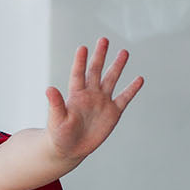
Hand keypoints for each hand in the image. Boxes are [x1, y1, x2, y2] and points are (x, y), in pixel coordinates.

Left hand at [44, 38, 142, 163]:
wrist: (69, 149)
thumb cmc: (59, 135)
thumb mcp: (57, 120)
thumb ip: (56, 104)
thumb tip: (49, 88)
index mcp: (75, 95)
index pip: (78, 74)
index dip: (80, 62)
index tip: (82, 48)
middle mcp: (90, 94)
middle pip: (96, 71)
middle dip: (100, 56)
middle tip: (104, 39)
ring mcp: (102, 102)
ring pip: (111, 80)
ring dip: (117, 66)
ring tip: (124, 52)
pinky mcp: (113, 112)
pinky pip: (124, 98)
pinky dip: (132, 89)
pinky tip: (139, 79)